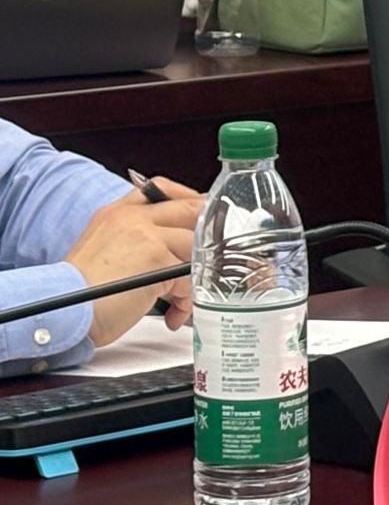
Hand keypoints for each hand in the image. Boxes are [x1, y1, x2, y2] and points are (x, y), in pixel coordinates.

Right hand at [61, 181, 202, 344]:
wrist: (61, 311)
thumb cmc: (79, 292)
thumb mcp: (103, 250)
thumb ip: (135, 240)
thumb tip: (173, 248)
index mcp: (117, 213)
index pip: (163, 189)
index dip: (189, 202)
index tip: (200, 221)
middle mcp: (132, 218)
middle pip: (191, 209)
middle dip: (207, 234)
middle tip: (211, 256)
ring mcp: (147, 235)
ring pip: (195, 246)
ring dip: (195, 276)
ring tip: (181, 300)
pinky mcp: (157, 259)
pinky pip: (189, 277)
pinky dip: (186, 301)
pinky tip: (173, 314)